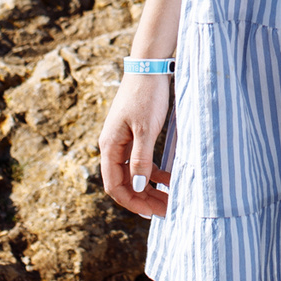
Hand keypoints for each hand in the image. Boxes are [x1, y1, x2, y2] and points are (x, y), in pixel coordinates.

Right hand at [98, 73, 172, 217]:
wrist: (149, 66)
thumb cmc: (147, 96)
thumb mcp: (146, 130)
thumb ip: (140, 160)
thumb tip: (136, 188)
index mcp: (110, 146)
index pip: (115, 186)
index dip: (132, 203)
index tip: (152, 214)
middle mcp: (112, 146)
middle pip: (124, 183)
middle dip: (144, 199)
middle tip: (166, 211)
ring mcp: (123, 140)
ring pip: (134, 174)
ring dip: (150, 188)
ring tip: (170, 200)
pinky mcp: (134, 134)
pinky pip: (140, 162)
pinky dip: (154, 173)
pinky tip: (169, 179)